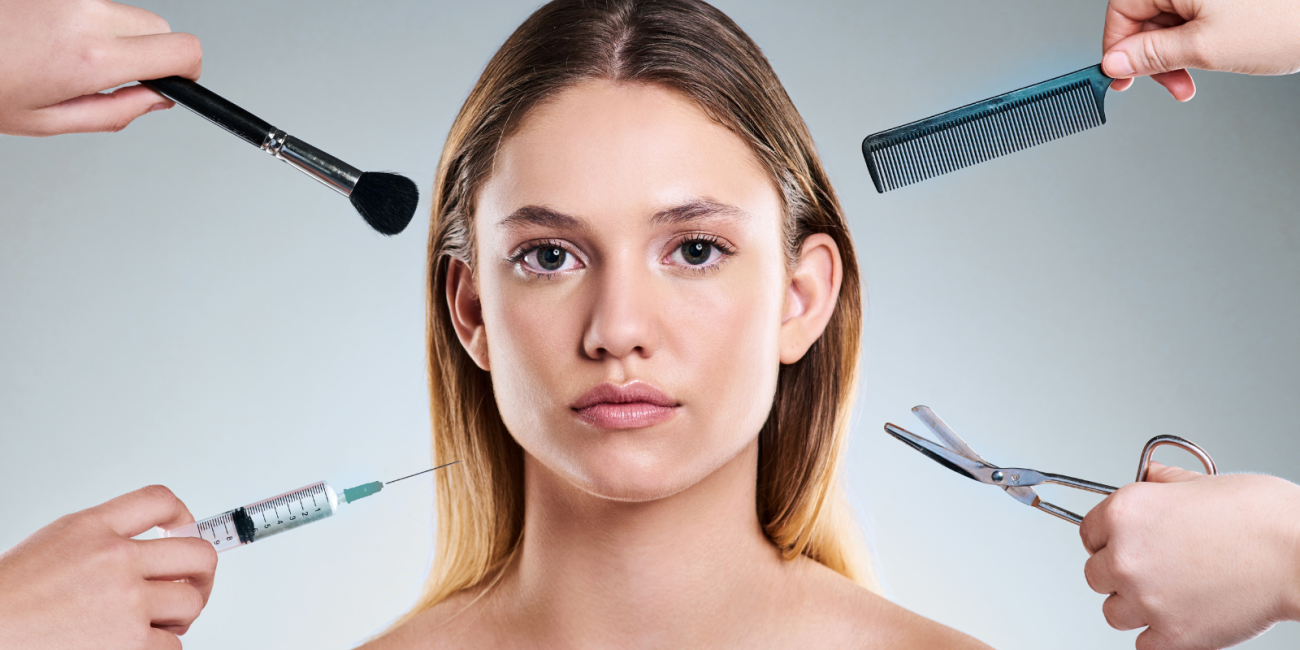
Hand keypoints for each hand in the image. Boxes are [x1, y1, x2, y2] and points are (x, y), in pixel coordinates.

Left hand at [0, 0, 201, 135]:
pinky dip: (86, 21)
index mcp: (94, 60)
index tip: (180, 81)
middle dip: (153, 54)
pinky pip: (94, 3)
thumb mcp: (48, 121)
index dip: (190, 70)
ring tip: (70, 56)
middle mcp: (88, 17)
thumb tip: (156, 100)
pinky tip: (51, 37)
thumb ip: (116, 113)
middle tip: (118, 76)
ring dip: (118, 36)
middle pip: (162, 28)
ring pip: (128, 14)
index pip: (183, 51)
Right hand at [0, 485, 217, 649]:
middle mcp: (115, 558)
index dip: (182, 515)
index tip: (183, 529)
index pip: (159, 500)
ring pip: (191, 601)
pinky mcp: (129, 641)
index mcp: (92, 527)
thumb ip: (103, 538)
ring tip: (159, 621)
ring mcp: (125, 600)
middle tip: (193, 585)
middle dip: (201, 573)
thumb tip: (150, 550)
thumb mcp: (56, 543)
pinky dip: (162, 646)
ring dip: (180, 615)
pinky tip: (141, 642)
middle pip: (198, 554)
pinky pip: (174, 644)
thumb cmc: (12, 595)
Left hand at [1080, 464, 1299, 649]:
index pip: (1088, 533)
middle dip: (1119, 574)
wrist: (1298, 554)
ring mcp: (1145, 599)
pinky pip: (1143, 644)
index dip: (1108, 540)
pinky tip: (1182, 618)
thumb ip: (1165, 483)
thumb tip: (1151, 475)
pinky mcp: (1171, 636)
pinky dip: (1160, 635)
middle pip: (1095, 575)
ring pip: (1114, 612)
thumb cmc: (1260, 517)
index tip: (1122, 545)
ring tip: (1170, 595)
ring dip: (1135, 607)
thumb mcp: (1202, 482)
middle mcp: (1125, 555)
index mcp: (1125, 512)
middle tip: (1153, 571)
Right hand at [1102, 0, 1299, 100]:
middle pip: (1145, 17)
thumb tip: (1115, 63)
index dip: (1118, 48)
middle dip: (1153, 56)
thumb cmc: (1285, 20)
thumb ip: (1151, 56)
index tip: (1121, 76)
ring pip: (1169, 20)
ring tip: (1195, 76)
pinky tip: (1210, 57)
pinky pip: (1193, 16)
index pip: (1122, 10)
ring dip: (1175, 54)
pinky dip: (1196, 41)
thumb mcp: (1205, 48)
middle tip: (1171, 84)